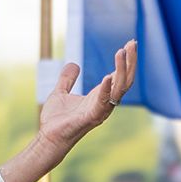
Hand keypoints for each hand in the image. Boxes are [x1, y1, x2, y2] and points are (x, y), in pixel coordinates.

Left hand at [34, 42, 137, 159]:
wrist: (48, 138)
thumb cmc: (56, 120)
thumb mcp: (60, 92)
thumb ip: (67, 79)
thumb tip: (73, 64)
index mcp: (100, 96)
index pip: (119, 76)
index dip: (126, 61)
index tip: (129, 43)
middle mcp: (105, 103)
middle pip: (125, 80)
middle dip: (130, 61)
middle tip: (132, 43)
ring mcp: (100, 111)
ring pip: (119, 89)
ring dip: (122, 70)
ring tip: (121, 51)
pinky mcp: (91, 117)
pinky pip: (103, 102)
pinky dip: (107, 89)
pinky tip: (108, 75)